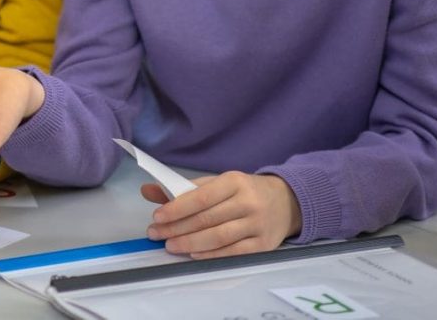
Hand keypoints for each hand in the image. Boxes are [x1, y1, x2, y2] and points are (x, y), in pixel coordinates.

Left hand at [143, 172, 302, 257]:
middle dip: (177, 228)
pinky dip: (211, 255)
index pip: (201, 197)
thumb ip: (184, 188)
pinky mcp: (265, 245)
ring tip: (170, 246)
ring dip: (190, 244)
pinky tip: (193, 254)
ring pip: (219, 237)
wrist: (287, 202)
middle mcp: (248, 202)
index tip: (157, 217)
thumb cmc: (244, 191)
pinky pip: (234, 252)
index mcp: (234, 182)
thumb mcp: (217, 183)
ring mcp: (258, 225)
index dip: (177, 208)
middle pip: (207, 219)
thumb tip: (148, 190)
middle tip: (156, 234)